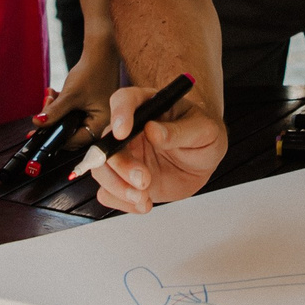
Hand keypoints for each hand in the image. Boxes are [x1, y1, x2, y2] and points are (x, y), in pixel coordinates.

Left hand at [39, 37, 121, 144]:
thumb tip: (37, 124)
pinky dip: (61, 105)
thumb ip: (54, 112)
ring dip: (56, 111)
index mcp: (101, 123)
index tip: (40, 134)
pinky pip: (72, 112)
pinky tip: (54, 94)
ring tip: (49, 98)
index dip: (57, 138)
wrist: (100, 51)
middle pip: (71, 131)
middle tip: (42, 114)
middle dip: (55, 122)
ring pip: (69, 121)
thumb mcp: (70, 95)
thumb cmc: (91, 72)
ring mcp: (95, 113)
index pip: (77, 140)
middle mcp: (100, 121)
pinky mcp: (90, 105)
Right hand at [86, 82, 224, 212]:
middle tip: (143, 179)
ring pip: (101, 169)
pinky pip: (107, 192)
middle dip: (120, 164)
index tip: (123, 133)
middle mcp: (129, 130)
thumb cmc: (203, 137)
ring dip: (117, 186)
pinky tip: (144, 203)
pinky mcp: (123, 179)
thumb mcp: (204, 131)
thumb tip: (154, 131)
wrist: (202, 163)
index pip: (124, 101)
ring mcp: (124, 155)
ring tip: (144, 197)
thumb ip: (180, 131)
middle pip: (106, 142)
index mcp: (147, 107)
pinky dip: (122, 202)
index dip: (119, 114)